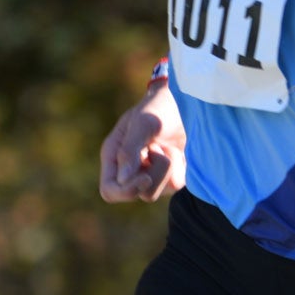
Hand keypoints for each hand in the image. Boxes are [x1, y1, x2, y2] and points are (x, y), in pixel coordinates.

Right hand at [99, 81, 185, 202]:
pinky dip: (177, 168)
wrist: (184, 100)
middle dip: (152, 174)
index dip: (125, 191)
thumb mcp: (142, 123)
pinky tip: (176, 150)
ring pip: (154, 192)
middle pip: (136, 194)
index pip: (110, 191)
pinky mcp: (169, 176)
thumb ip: (130, 150)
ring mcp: (149, 174)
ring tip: (165, 146)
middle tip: (157, 149)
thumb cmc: (158, 107)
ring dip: (164, 169)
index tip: (146, 177)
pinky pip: (173, 186)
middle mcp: (128, 170)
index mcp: (113, 156)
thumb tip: (122, 179)